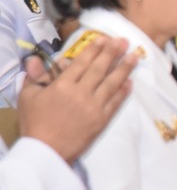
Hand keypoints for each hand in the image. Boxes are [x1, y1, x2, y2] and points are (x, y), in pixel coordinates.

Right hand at [15, 38, 138, 162]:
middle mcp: (81, 93)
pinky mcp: (103, 119)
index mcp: (62, 86)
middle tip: (124, 40)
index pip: (81, 63)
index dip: (94, 49)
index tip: (104, 38)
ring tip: (135, 55)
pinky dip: (124, 91)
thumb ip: (35, 77)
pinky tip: (131, 81)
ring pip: (113, 83)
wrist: (46, 151)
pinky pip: (117, 101)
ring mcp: (95, 106)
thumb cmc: (34, 123)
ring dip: (125, 68)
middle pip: (100, 69)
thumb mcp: (27, 98)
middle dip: (113, 52)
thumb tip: (35, 60)